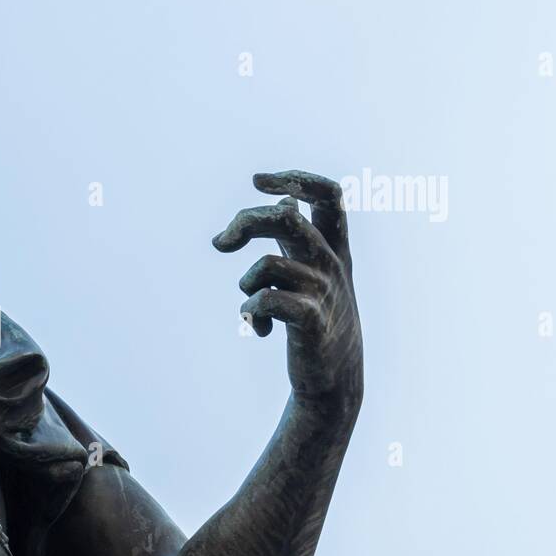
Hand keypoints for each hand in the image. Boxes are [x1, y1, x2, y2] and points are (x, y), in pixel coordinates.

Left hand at [213, 170, 362, 404]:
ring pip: (266, 264)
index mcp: (334, 247)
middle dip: (245, 223)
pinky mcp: (310, 321)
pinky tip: (261, 329)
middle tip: (221, 244)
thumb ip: (301, 234)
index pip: (328, 195)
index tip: (258, 181)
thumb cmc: (319, 318)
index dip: (296, 178)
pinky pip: (266, 300)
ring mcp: (323, 292)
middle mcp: (331, 263)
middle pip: (286, 218)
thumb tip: (285, 197)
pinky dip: (251, 312)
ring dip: (246, 284)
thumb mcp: (315, 272)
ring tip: (252, 304)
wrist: (334, 377)